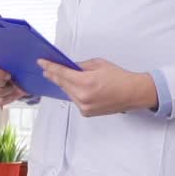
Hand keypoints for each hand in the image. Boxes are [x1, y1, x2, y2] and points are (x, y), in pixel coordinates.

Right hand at [0, 59, 29, 106]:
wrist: (19, 80)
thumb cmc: (17, 70)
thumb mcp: (18, 63)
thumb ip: (16, 60)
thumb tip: (31, 60)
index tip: (9, 75)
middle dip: (2, 84)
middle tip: (10, 81)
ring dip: (5, 92)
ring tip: (11, 88)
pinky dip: (5, 99)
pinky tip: (8, 94)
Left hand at [37, 58, 158, 116]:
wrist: (133, 93)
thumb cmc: (120, 78)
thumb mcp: (99, 64)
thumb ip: (81, 65)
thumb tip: (67, 66)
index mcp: (86, 82)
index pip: (62, 73)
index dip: (50, 67)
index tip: (41, 63)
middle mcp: (83, 96)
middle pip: (62, 84)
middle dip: (54, 76)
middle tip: (46, 69)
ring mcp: (84, 106)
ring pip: (67, 93)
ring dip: (65, 85)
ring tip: (61, 77)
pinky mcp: (86, 112)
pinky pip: (74, 100)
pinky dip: (74, 93)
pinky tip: (76, 88)